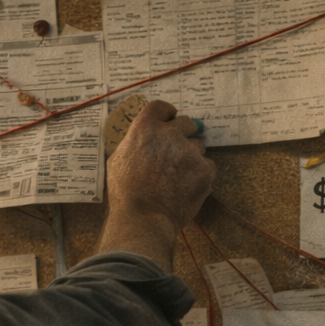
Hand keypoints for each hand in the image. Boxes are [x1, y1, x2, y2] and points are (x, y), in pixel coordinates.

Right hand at [96, 100, 215, 267]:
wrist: (143, 217)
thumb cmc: (125, 193)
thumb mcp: (117, 160)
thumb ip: (133, 143)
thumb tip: (142, 139)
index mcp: (145, 128)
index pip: (160, 107)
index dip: (166, 113)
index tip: (169, 119)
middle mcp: (170, 134)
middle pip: (186, 123)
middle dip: (183, 134)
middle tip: (177, 150)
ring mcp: (190, 151)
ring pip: (197, 146)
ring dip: (191, 156)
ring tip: (179, 176)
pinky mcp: (204, 169)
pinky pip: (207, 166)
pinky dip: (200, 174)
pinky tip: (187, 187)